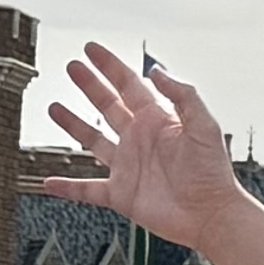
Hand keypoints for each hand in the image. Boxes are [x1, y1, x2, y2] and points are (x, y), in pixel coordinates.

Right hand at [32, 44, 244, 246]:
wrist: (210, 214)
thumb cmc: (213, 172)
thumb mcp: (203, 125)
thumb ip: (182, 95)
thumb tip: (156, 70)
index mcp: (158, 121)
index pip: (129, 85)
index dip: (110, 66)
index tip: (92, 50)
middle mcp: (139, 140)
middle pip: (108, 106)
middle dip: (90, 85)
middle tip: (72, 67)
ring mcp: (128, 167)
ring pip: (93, 141)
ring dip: (74, 124)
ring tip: (54, 108)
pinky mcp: (120, 194)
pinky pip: (87, 190)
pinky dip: (68, 187)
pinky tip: (50, 182)